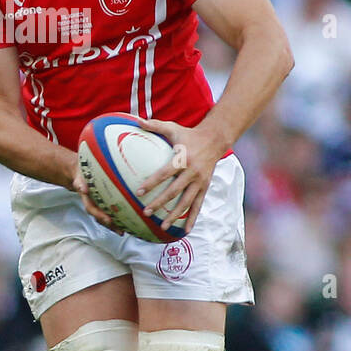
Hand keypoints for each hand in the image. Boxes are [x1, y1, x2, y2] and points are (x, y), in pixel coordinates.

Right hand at [73, 164, 119, 231]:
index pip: (92, 210)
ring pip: (106, 219)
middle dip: (110, 225)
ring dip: (114, 226)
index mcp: (87, 200)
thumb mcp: (80, 179)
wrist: (83, 177)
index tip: (108, 220)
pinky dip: (118, 220)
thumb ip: (80, 184)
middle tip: (119, 230)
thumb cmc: (82, 178)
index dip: (100, 216)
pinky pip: (111, 214)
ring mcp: (100, 207)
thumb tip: (83, 189)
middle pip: (101, 218)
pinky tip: (126, 224)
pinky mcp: (106, 206)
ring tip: (123, 231)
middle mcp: (94, 206)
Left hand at [135, 117, 222, 233]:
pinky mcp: (205, 187)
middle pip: (174, 191)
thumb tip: (135, 119)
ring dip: (175, 215)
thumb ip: (154, 125)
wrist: (215, 140)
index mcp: (183, 159)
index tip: (138, 192)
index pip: (164, 173)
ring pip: (186, 202)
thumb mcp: (173, 127)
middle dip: (160, 203)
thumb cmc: (190, 134)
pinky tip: (185, 230)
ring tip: (163, 226)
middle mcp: (192, 173)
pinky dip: (192, 218)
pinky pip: (198, 205)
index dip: (151, 183)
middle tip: (146, 212)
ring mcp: (200, 182)